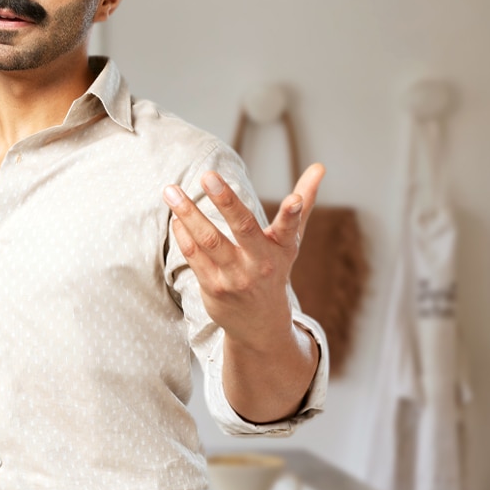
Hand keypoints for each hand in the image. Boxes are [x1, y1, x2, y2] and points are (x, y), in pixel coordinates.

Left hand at [163, 163, 324, 346]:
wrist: (260, 323)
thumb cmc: (274, 271)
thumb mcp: (290, 241)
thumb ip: (302, 203)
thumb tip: (319, 167)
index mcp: (282, 248)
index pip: (289, 228)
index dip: (293, 213)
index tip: (294, 199)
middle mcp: (260, 263)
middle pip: (242, 228)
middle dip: (225, 201)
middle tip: (208, 175)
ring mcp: (235, 276)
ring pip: (209, 240)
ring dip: (188, 213)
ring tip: (171, 191)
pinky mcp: (213, 287)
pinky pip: (194, 255)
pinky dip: (183, 234)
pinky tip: (176, 217)